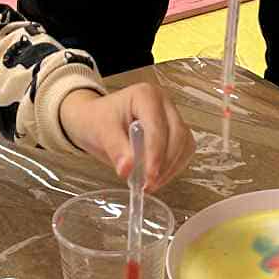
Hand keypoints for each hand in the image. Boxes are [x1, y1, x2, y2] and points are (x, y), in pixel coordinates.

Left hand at [59, 82, 193, 190]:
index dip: (155, 153)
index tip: (148, 177)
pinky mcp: (175, 132)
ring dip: (171, 167)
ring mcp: (172, 117)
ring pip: (184, 144)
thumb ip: (115, 149)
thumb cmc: (97, 120)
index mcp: (146, 95)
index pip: (157, 126)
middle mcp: (164, 103)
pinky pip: (183, 152)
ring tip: (151, 183)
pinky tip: (157, 178)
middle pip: (177, 135)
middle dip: (165, 163)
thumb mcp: (101, 131)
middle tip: (149, 183)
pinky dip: (173, 168)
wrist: (95, 119)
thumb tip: (127, 169)